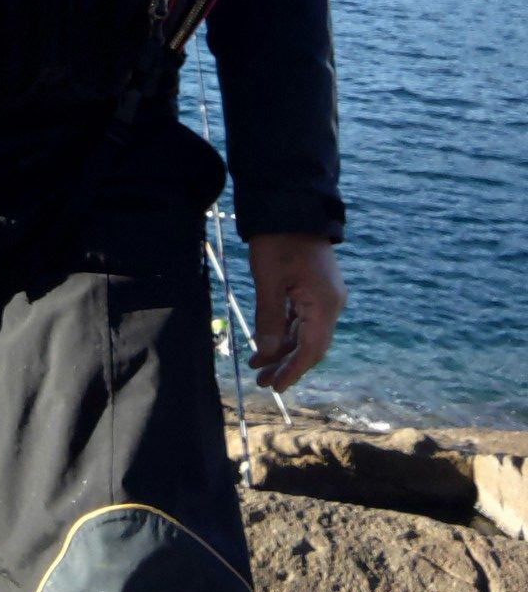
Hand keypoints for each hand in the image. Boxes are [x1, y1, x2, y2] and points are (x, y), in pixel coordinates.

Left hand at [247, 233, 346, 391]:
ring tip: (259, 366)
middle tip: (261, 381)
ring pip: (306, 333)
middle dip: (286, 364)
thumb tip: (267, 354)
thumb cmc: (278, 240)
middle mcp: (331, 304)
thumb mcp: (268, 280)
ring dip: (284, 349)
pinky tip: (269, 341)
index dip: (292, 371)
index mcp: (325, 304)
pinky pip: (303, 318)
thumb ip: (269, 320)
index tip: (274, 387)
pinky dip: (287, 331)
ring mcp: (325, 296)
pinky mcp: (316, 288)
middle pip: (310, 345)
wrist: (291, 204)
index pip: (311, 350)